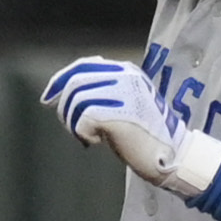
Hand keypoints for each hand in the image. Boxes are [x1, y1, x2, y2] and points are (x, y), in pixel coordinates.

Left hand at [40, 56, 220, 199]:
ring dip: (74, 123)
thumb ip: (101, 94)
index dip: (61, 79)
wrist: (172, 155)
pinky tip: (98, 141)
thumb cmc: (146, 136)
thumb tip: (62, 93)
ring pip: (76, 99)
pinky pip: (83, 117)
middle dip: (64, 106)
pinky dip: (83, 132)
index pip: (85, 65)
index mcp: (127, 71)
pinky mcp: (119, 112)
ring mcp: (123, 93)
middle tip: (74, 128)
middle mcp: (125, 76)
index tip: (48, 97)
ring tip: (90, 136)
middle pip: (76, 81)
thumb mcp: (124, 105)